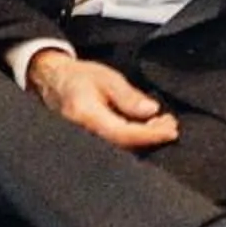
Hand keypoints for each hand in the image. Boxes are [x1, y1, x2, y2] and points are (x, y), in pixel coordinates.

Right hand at [29, 50, 180, 150]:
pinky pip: (114, 146)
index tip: (171, 130)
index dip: (150, 135)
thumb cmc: (79, 77)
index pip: (124, 134)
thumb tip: (151, 111)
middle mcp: (82, 135)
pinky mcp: (88, 143)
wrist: (53, 81)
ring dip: (144, 139)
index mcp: (86, 115)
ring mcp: (83, 142)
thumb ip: (128, 96)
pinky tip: (145, 129)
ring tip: (162, 124)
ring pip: (120, 149)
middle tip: (170, 124)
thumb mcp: (107, 77)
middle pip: (124, 147)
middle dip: (151, 138)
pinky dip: (134, 139)